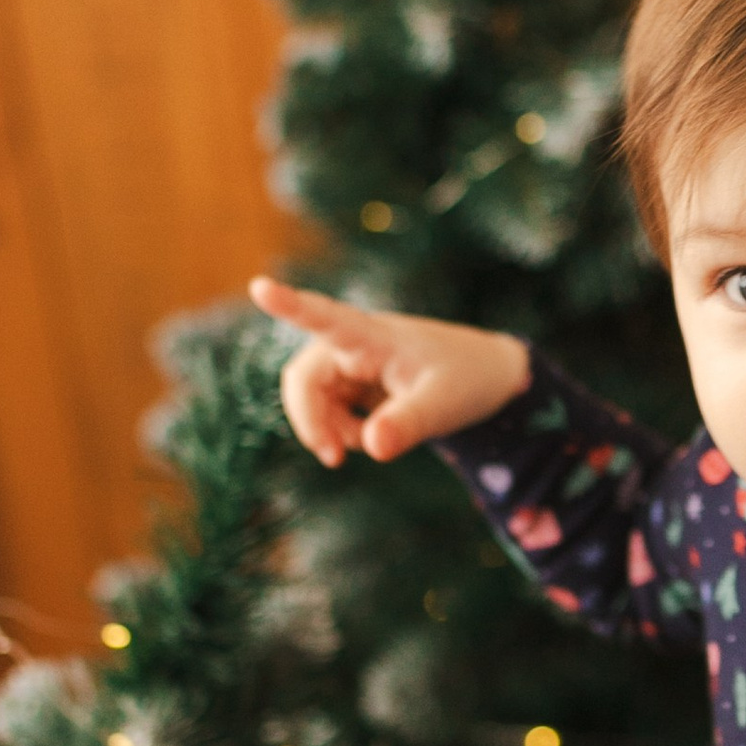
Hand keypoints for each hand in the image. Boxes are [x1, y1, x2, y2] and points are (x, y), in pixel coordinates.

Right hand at [250, 280, 531, 466]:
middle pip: (302, 378)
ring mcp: (349, 361)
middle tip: (334, 459)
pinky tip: (373, 435)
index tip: (260, 287)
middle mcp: (353, 343)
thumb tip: (372, 449)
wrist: (485, 376)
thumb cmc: (465, 379)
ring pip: (311, 398)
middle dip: (311, 420)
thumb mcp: (442, 405)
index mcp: (374, 336)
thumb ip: (406, 425)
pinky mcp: (351, 381)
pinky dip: (342, 431)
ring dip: (330, 429)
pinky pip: (327, 410)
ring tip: (373, 442)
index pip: (326, 317)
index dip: (290, 304)